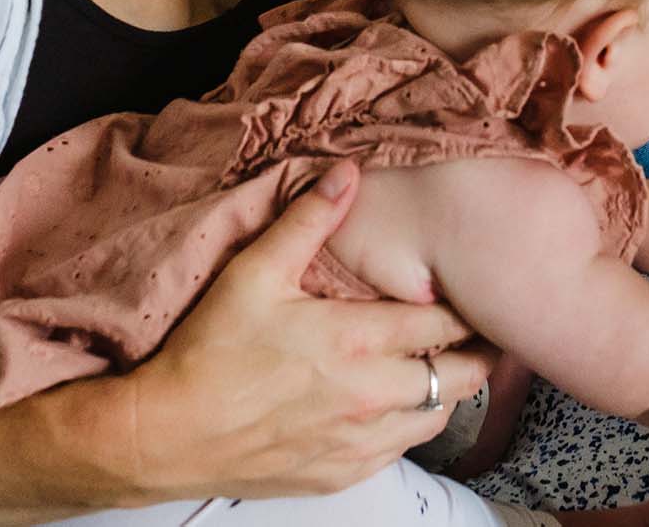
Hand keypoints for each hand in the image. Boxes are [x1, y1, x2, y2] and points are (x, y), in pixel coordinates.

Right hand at [88, 161, 497, 503]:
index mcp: (358, 340)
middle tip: (480, 334)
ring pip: (436, 417)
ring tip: (442, 367)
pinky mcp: (342, 475)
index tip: (477, 294)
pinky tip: (396, 407)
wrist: (168, 434)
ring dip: (446, 391)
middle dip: (476, 353)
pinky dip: (409, 426)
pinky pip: (400, 452)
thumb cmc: (209, 351)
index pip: (445, 322)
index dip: (469, 307)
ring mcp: (360, 442)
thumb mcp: (255, 272)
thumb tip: (348, 172)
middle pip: (460, 376)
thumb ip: (308, 220)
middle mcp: (371, 395)